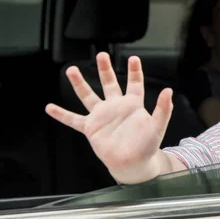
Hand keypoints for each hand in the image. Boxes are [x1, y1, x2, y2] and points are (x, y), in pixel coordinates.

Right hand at [45, 52, 173, 182]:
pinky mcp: (91, 128)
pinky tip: (50, 107)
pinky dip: (62, 115)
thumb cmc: (147, 146)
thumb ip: (163, 109)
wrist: (133, 163)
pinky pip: (73, 120)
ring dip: (79, 83)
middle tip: (101, 55)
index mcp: (133, 105)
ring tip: (71, 69)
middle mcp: (116, 107)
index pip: (134, 84)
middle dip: (105, 69)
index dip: (134, 71)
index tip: (133, 58)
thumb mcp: (158, 126)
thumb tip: (169, 91)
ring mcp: (102, 116)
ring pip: (88, 96)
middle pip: (109, 84)